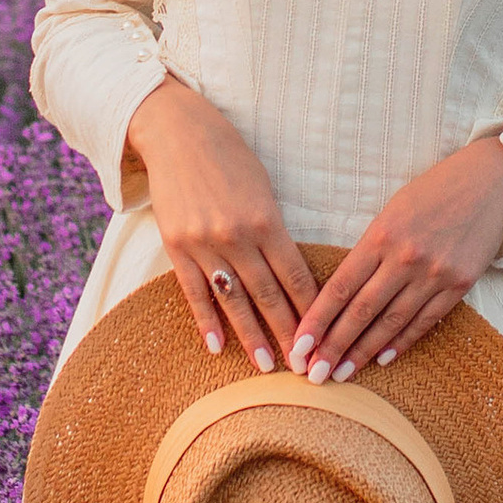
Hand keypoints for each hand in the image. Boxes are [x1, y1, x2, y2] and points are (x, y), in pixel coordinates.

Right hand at [123, 77, 317, 370]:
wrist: (177, 133)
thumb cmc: (230, 158)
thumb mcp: (263, 189)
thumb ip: (275, 231)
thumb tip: (292, 275)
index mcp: (267, 221)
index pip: (296, 277)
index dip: (312, 313)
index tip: (326, 339)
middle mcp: (237, 236)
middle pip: (269, 296)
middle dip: (289, 334)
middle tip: (305, 369)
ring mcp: (204, 243)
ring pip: (234, 300)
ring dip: (251, 337)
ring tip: (267, 367)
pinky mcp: (177, 246)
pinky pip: (194, 292)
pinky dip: (207, 321)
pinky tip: (218, 347)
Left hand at [287, 138, 502, 383]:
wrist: (489, 183)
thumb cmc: (431, 193)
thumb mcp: (391, 212)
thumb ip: (369, 250)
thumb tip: (342, 293)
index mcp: (381, 235)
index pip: (340, 287)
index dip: (317, 320)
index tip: (298, 346)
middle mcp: (406, 258)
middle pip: (361, 311)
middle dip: (333, 346)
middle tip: (312, 374)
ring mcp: (435, 274)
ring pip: (391, 322)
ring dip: (363, 352)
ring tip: (340, 374)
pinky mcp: (459, 285)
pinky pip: (425, 321)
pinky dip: (401, 342)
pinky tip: (382, 360)